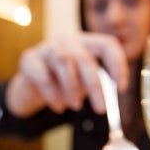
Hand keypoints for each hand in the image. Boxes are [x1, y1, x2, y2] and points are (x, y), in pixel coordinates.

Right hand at [6, 32, 128, 116]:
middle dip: (95, 86)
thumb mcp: (84, 83)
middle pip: (85, 57)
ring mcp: (46, 47)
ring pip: (64, 61)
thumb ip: (99, 85)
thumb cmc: (63, 84)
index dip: (117, 65)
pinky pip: (43, 75)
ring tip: (74, 106)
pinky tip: (58, 107)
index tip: (121, 88)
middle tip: (101, 110)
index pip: (107, 45)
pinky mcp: (28, 59)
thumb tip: (117, 99)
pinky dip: (52, 94)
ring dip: (72, 88)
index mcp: (85, 43)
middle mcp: (66, 40)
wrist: (30, 88)